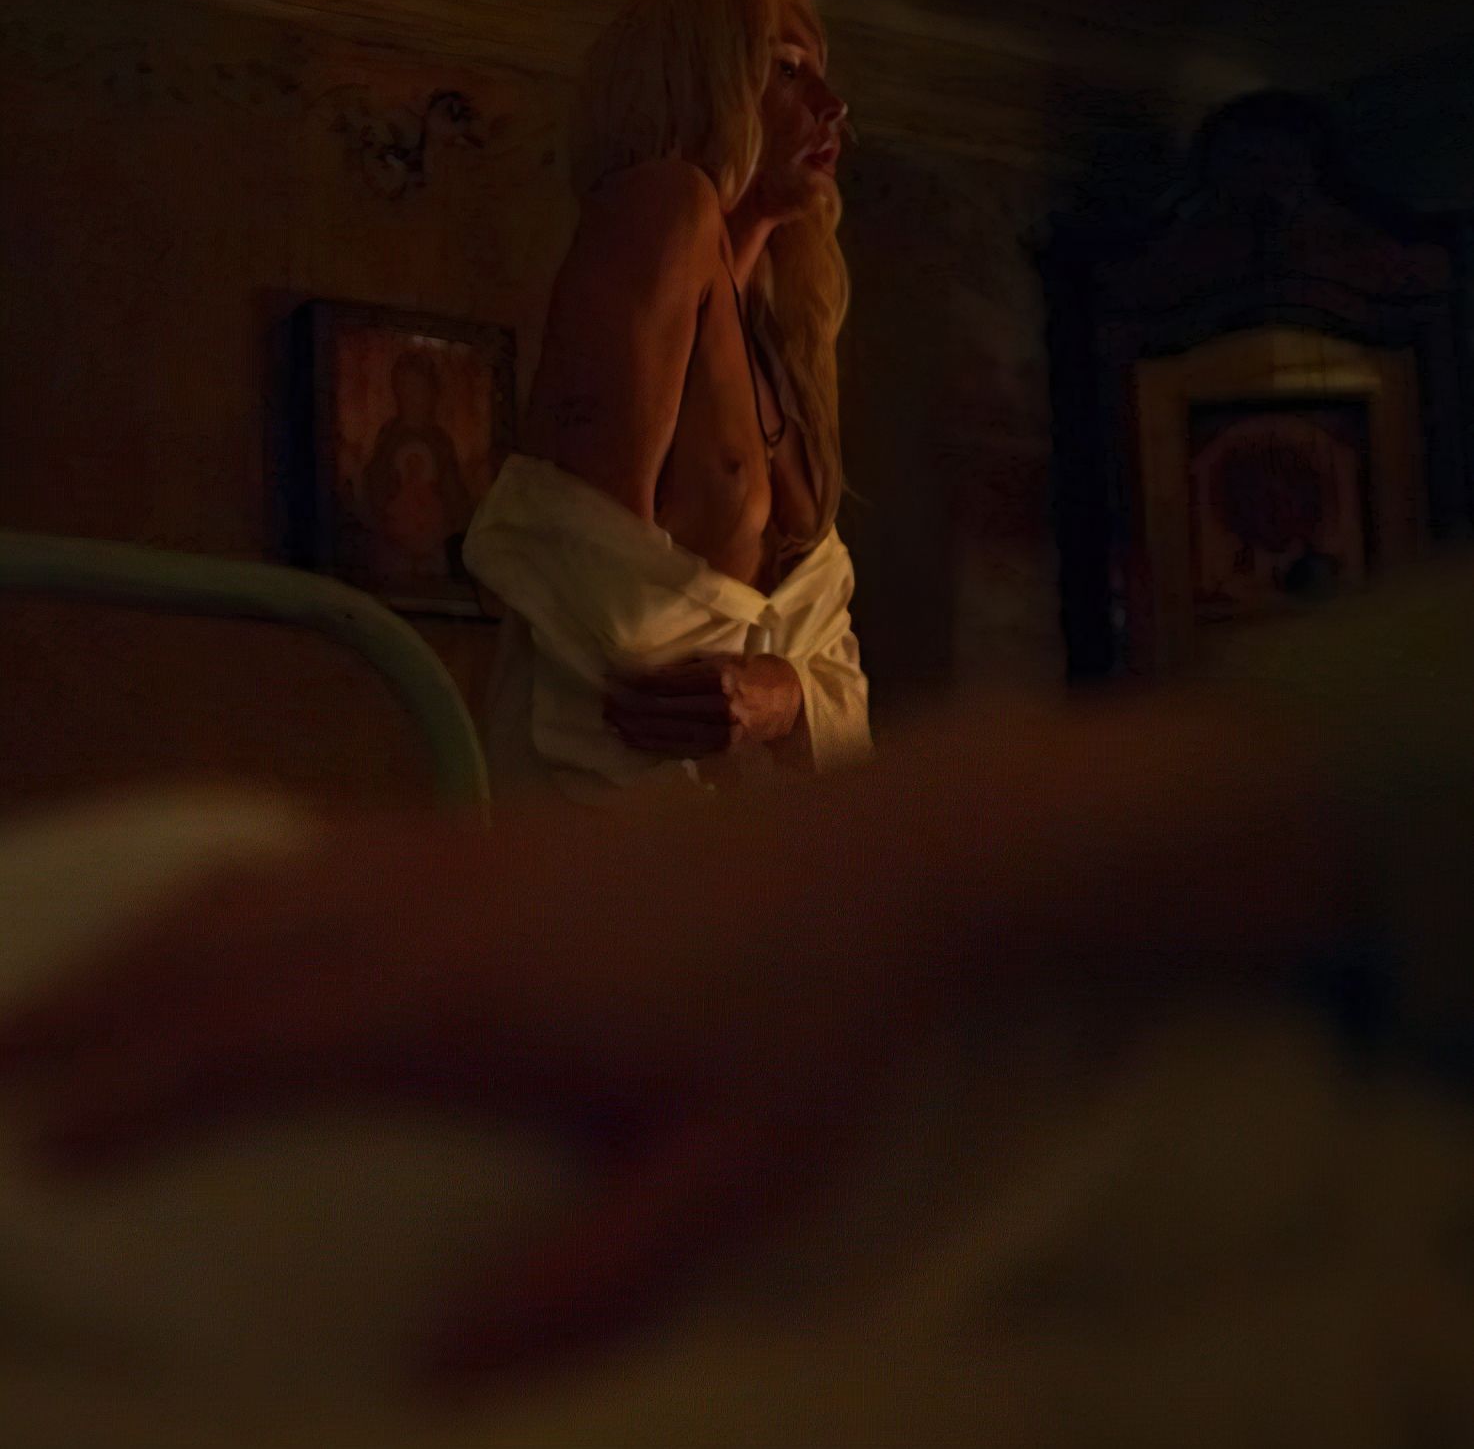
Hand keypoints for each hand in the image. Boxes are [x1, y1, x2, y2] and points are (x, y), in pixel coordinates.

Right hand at [0, 809, 883, 1383]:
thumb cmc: (818, 1025)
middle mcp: (448, 905)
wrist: (890, 858)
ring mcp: (477, 846)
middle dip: (107, 998)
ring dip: (166, 929)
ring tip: (80, 977)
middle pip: (236, 945)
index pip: (265, 1043)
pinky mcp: (515, 822)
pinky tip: (247, 895)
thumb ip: (589, 1289)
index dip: (145, 1089)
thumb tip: (433, 1367)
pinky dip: (256, 872)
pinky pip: (344, 841)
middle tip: (4, 1048)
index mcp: (475, 1001)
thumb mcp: (731, 1189)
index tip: (51, 1142)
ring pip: (278, 879)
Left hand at [604, 653, 802, 756]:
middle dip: (628, 706)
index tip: (612, 679)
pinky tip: (632, 739)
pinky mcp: (717, 749)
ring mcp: (718, 733)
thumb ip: (692, 667)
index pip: (667, 684)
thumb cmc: (755, 673)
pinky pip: (677, 748)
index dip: (635, 683)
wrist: (788, 705)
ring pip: (665, 733)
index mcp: (721, 678)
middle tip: (604, 701)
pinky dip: (651, 744)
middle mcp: (718, 707)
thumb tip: (648, 672)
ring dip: (633, 728)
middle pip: (661, 710)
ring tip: (611, 720)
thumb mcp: (727, 659)